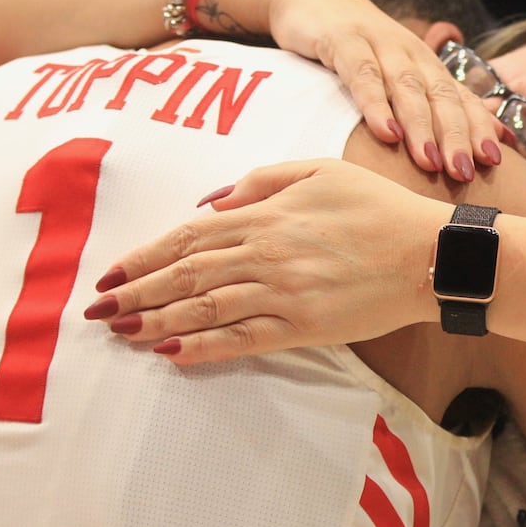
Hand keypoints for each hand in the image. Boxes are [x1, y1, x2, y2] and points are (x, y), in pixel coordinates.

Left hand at [84, 159, 448, 362]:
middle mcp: (266, 253)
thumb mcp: (318, 171)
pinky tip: (173, 355)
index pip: (188, 237)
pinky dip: (205, 348)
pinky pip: (244, 340)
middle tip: (97, 311)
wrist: (428, 253)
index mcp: (266, 214)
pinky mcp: (304, 327)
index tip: (111, 274)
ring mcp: (284, 293)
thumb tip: (208, 203)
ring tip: (122, 334)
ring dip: (157, 323)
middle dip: (136, 293)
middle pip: (185, 276)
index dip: (144, 257)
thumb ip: (260, 182)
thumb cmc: (377, 207)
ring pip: (205, 310)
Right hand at [253, 0, 506, 181]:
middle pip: (440, 96)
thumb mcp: (394, 73)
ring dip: (422, 126)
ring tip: (432, 162)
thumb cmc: (357, 47)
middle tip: (466, 172)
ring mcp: (379, 44)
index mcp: (425, 64)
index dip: (478, 128)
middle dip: (457, 135)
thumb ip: (430, 101)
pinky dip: (377, 105)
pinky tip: (387, 133)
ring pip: (407, 87)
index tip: (495, 162)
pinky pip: (363, 75)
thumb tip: (481, 132)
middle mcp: (410, 53)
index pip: (461, 97)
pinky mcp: (344, 41)